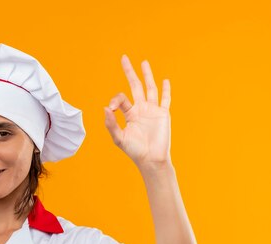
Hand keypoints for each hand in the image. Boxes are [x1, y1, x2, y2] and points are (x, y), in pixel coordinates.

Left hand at [103, 54, 171, 170]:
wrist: (151, 159)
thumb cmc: (134, 151)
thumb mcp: (119, 138)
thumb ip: (111, 124)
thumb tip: (105, 108)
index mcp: (129, 113)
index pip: (121, 98)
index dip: (115, 99)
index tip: (112, 108)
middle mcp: (140, 109)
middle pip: (135, 86)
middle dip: (129, 72)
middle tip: (124, 58)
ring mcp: (153, 110)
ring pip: (150, 88)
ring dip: (147, 75)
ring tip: (144, 62)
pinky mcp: (163, 114)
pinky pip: (165, 99)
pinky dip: (166, 90)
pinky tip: (165, 80)